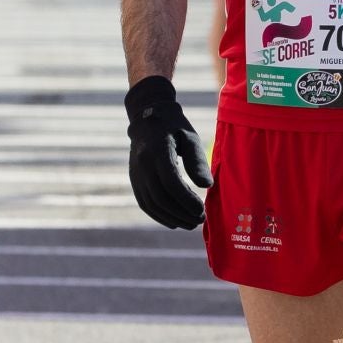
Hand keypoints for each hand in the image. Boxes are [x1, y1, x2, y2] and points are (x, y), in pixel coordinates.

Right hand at [125, 76, 211, 228]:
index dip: (187, 200)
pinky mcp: (134, 180)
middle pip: (161, 198)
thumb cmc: (174, 128)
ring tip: (191, 224)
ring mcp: (135, 174)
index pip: (171, 182)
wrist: (146, 118)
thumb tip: (207, 186)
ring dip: (172, 218)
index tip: (202, 210)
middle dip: (181, 213)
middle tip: (200, 220)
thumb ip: (197, 162)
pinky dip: (159, 216)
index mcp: (157, 151)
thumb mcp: (190, 138)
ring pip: (151, 204)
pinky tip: (174, 222)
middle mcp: (142, 164)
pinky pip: (145, 203)